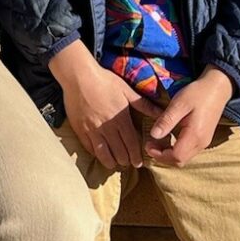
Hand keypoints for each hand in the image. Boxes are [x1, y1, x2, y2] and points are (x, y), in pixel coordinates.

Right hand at [50, 42, 146, 170]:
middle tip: (128, 164)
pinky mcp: (80, 129)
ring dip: (110, 162)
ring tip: (114, 164)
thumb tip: (160, 112)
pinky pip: (89, 147)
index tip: (138, 163)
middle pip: (118, 152)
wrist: (79, 76)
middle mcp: (107, 127)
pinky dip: (95, 154)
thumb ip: (143, 104)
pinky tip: (99, 155)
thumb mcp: (126, 90)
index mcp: (120, 118)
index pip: (131, 143)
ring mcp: (92, 130)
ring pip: (103, 154)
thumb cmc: (104, 81)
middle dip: (125, 161)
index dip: (135, 155)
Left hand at [142, 68, 235, 168]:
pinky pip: (188, 151)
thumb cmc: (198, 93)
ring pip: (184, 158)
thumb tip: (153, 135)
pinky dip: (175, 149)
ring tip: (156, 141)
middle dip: (162, 156)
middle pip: (179, 161)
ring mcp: (204, 142)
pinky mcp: (203, 139)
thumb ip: (166, 120)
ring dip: (168, 154)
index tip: (147, 144)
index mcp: (195, 135)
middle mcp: (201, 143)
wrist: (218, 88)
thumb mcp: (179, 104)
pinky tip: (168, 138)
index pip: (176, 156)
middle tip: (150, 144)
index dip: (159, 155)